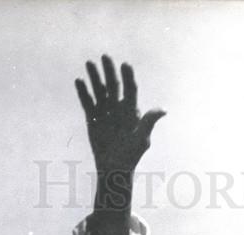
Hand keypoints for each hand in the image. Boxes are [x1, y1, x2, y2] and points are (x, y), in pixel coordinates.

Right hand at [75, 55, 164, 178]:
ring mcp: (105, 112)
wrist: (114, 168)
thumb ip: (149, 122)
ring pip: (99, 90)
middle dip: (110, 71)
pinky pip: (87, 102)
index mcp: (131, 111)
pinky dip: (83, 92)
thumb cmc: (131, 156)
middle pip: (114, 85)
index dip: (128, 77)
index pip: (130, 89)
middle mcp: (118, 108)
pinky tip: (79, 81)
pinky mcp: (93, 118)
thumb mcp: (141, 139)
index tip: (125, 65)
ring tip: (89, 63)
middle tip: (105, 56)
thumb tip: (163, 110)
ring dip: (94, 77)